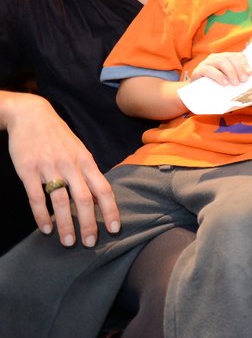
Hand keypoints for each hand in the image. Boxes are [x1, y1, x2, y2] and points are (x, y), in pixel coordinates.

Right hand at [3, 93, 118, 246]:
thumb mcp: (78, 150)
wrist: (32, 115)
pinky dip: (42, 215)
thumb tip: (98, 196)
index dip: (110, 210)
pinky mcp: (29, 170)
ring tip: (68, 242)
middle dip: (89, 223)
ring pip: (61, 201)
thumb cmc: (58, 137)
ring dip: (65, 224)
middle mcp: (71, 165)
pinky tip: (45, 229)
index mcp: (86, 161)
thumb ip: (87, 172)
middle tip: (90, 243)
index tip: (115, 229)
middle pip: (84, 199)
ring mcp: (50, 168)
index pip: (103, 189)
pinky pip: (36, 197)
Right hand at [190, 51, 250, 85]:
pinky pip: (209, 70)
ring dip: (230, 72)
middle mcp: (217, 57)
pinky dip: (218, 76)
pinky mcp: (198, 70)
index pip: (238, 56)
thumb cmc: (216, 88)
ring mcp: (207, 62)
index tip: (250, 74)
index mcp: (226, 58)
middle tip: (243, 80)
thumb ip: (238, 79)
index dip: (244, 63)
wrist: (196, 95)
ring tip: (235, 83)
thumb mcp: (229, 82)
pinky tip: (224, 82)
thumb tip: (251, 80)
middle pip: (230, 57)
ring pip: (221, 61)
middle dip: (239, 68)